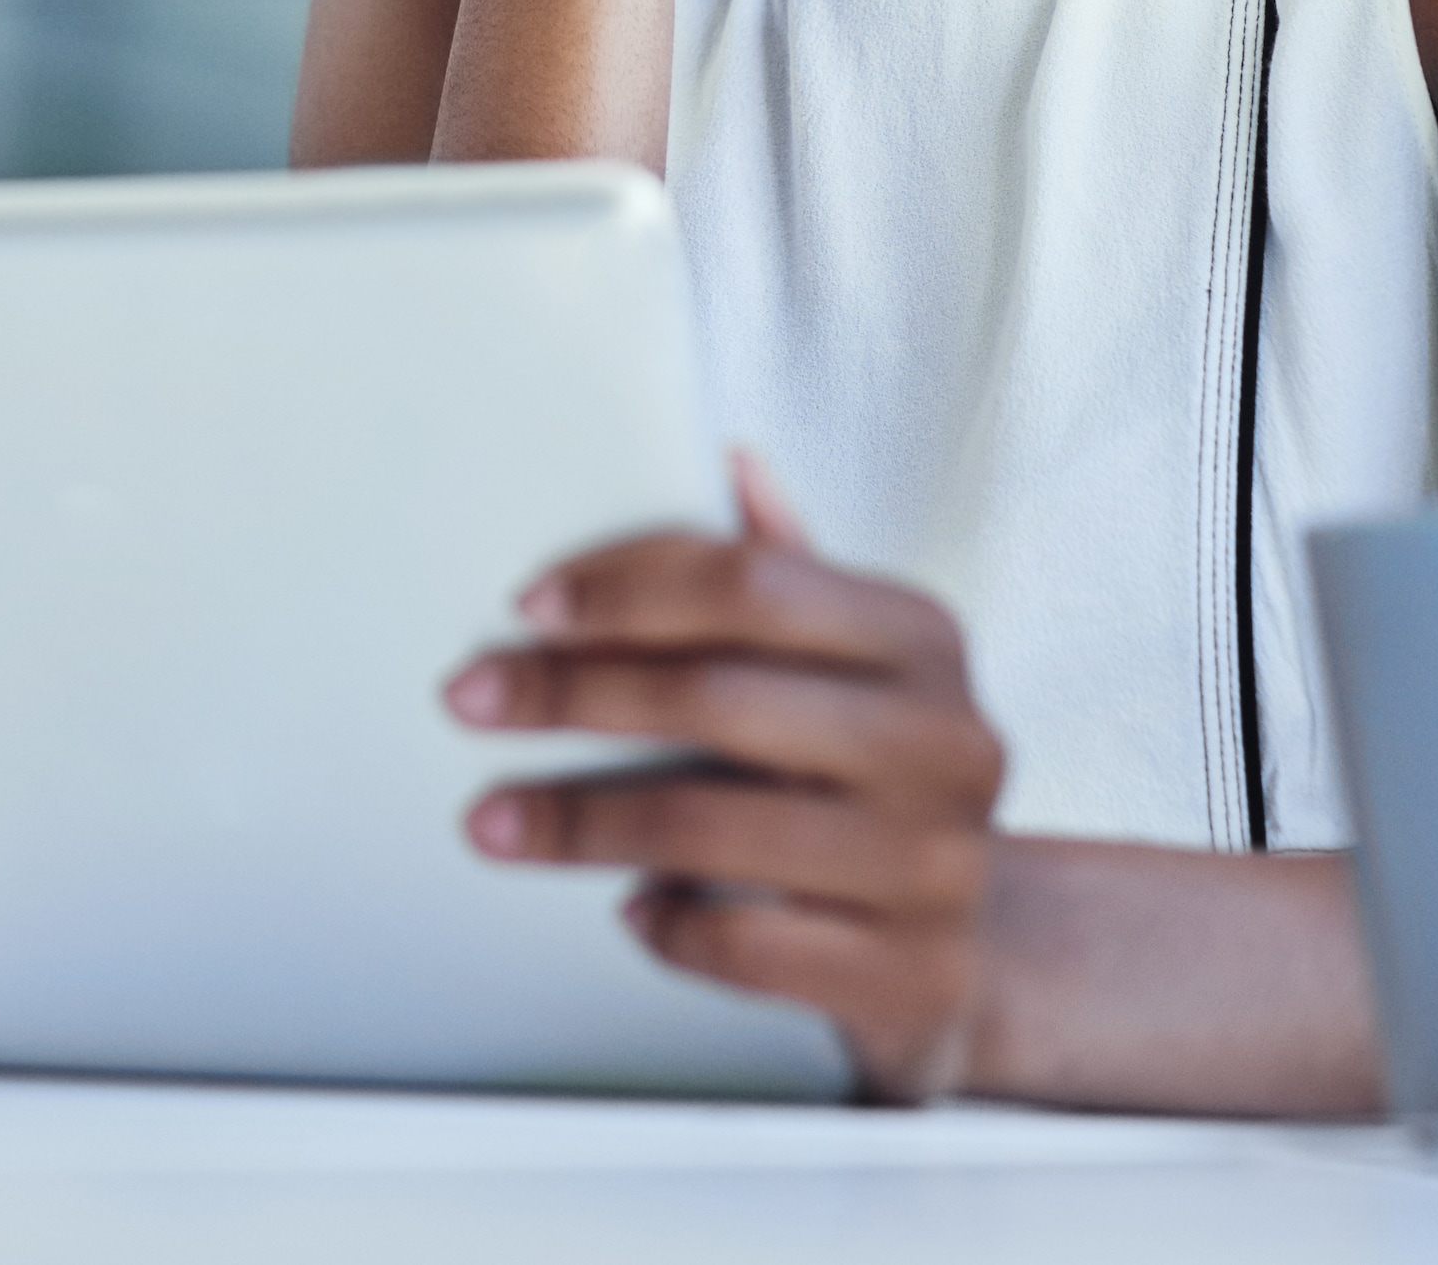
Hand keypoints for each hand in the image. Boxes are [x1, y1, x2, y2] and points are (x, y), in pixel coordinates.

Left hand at [442, 455, 1007, 1102]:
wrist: (970, 957)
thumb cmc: (873, 786)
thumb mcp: (854, 670)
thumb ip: (790, 575)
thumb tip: (732, 462)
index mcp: (921, 638)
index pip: (753, 582)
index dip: (626, 589)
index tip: (525, 609)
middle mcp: (946, 742)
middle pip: (717, 697)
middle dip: (573, 694)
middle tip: (467, 701)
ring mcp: (936, 866)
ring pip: (713, 827)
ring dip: (579, 822)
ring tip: (490, 821)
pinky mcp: (910, 976)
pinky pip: (745, 945)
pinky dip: (667, 925)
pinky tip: (628, 909)